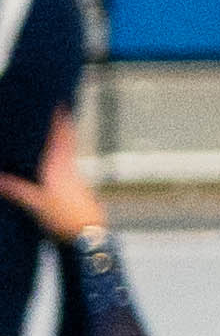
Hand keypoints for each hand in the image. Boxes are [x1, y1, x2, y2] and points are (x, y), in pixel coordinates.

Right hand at [6, 107, 96, 244]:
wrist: (88, 233)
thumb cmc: (64, 217)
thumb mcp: (34, 203)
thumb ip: (15, 189)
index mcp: (59, 166)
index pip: (61, 136)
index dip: (61, 119)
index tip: (60, 101)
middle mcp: (68, 167)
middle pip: (67, 139)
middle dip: (63, 124)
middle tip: (59, 108)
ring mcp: (73, 176)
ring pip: (68, 150)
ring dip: (62, 138)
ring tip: (54, 128)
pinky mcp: (75, 186)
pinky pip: (67, 163)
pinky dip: (61, 154)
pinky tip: (54, 159)